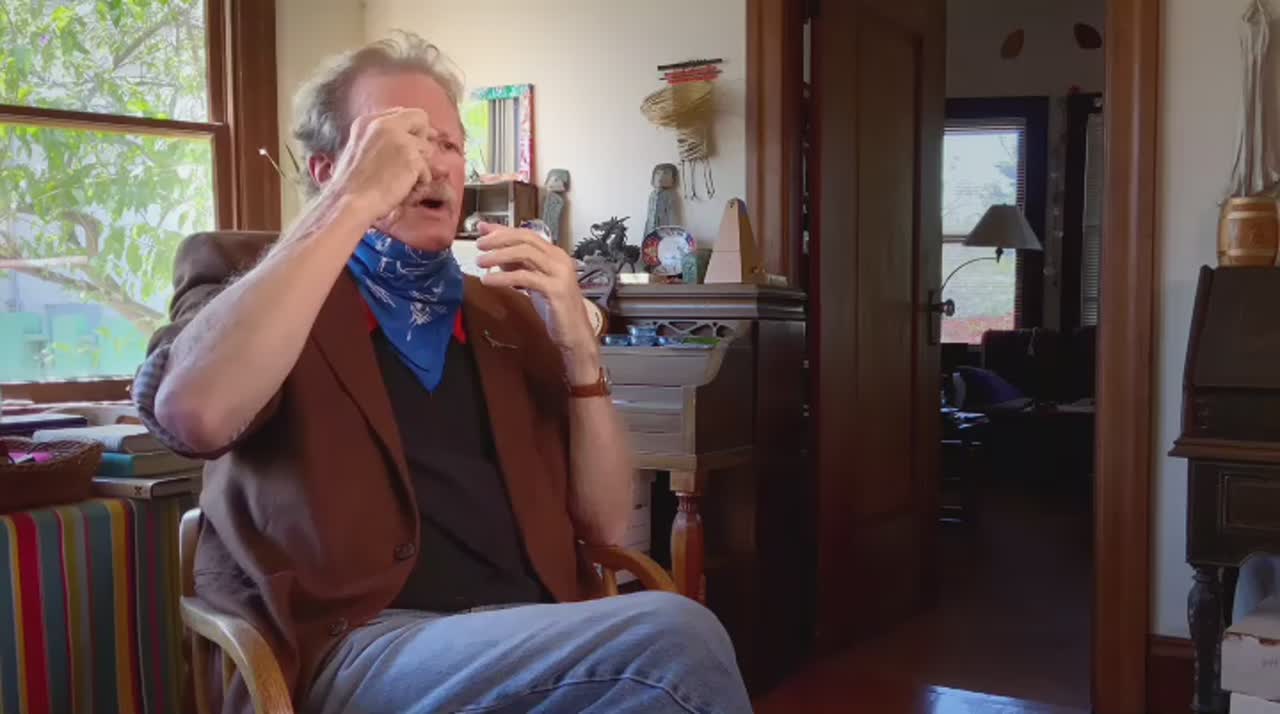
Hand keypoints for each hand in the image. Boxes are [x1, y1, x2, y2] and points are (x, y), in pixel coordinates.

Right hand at [324, 107, 436, 222]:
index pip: (402, 112)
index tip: (415, 141)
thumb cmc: (351, 186)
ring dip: (420, 166)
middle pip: (421, 119)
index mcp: (368, 122)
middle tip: (418, 160)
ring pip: (427, 147)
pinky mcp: (411, 158)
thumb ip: (381, 140)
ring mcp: (399, 140)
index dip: (412, 127)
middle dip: (422, 139)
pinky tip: (403, 190)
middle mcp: (384, 125)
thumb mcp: (358, 151)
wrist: (349, 202)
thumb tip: (409, 139)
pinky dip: (419, 183)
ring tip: (402, 181)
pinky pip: (427, 171)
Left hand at [474, 223, 599, 381]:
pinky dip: (504, 277)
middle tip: (479, 245)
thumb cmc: (554, 309)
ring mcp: (559, 273)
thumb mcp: (533, 282)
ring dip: (499, 255)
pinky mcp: (555, 290)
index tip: (482, 229)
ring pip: (525, 253)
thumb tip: (495, 251)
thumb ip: (517, 265)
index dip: (503, 230)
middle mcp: (559, 259)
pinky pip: (525, 277)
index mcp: (554, 254)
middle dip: (499, 239)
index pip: (526, 234)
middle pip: (526, 239)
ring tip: (480, 262)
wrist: (575, 334)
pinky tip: (489, 281)